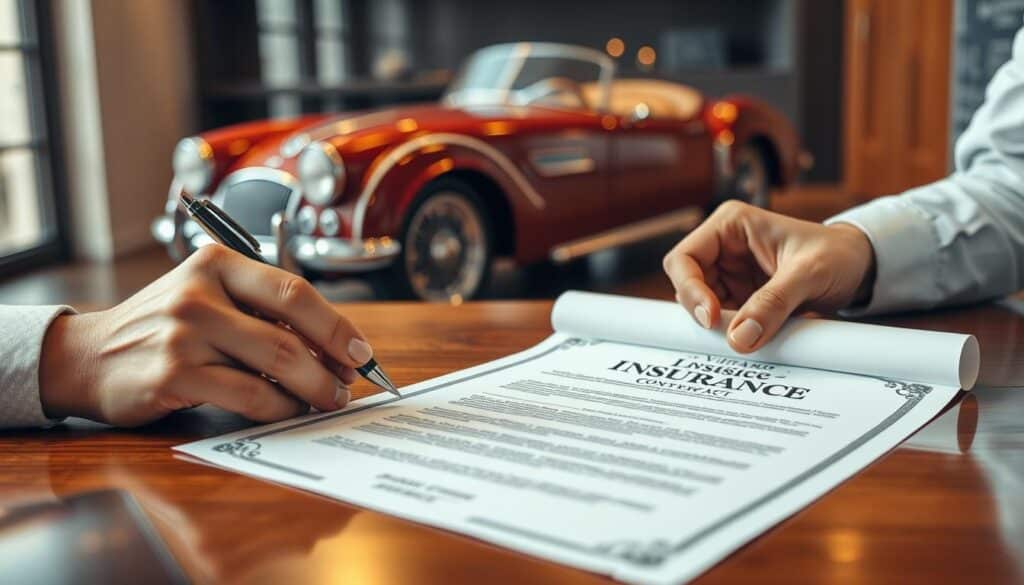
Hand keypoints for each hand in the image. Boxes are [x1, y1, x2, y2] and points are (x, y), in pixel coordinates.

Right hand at [38, 246, 375, 425]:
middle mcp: (200, 293)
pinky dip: (278, 408)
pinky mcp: (173, 374)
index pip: (295, 291)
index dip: (336, 324)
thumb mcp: (210, 299)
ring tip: (324, 400)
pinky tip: (288, 411)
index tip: (360, 352)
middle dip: (331, 364)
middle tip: (346, 385)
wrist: (89, 356)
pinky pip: (248, 396)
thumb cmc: (164, 327)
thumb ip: (263, 313)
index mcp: (217, 264)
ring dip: (311, 390)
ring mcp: (184, 334)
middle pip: (291, 332)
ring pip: (275, 365)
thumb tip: (334, 347)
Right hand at [663, 201, 875, 352]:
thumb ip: (773, 303)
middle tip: (731, 333)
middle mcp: (723, 248)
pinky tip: (754, 337)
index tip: (711, 318)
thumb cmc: (838, 254)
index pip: (684, 258)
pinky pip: (724, 321)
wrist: (861, 269)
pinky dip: (732, 333)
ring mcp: (730, 274)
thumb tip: (739, 338)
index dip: (690, 289)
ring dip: (719, 325)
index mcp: (730, 225)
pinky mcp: (741, 297)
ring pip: (701, 307)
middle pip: (687, 285)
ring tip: (750, 334)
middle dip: (703, 311)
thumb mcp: (809, 274)